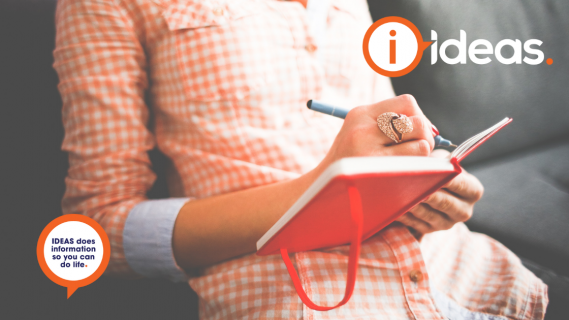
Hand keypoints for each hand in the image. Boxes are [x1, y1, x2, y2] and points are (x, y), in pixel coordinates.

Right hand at [316, 94, 435, 172]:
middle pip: (417, 122)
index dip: (419, 116)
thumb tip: (431, 129)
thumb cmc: (348, 162)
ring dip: (423, 156)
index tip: (415, 132)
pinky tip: (406, 175)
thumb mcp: (359, 133)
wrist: (321, 189)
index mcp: (360, 114)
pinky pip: (415, 166)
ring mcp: (368, 151)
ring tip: (411, 164)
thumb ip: (389, 125)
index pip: (407, 103)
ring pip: (421, 144)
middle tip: (419, 151)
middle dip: (426, 136)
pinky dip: (419, 170)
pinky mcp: (375, 173)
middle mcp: (363, 128)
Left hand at [396, 150, 483, 234]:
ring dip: (414, 205)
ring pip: (429, 215)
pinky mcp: (430, 230)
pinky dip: (405, 215)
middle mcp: (464, 211)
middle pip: (446, 203)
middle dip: (430, 194)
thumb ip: (439, 162)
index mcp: (473, 191)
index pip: (462, 185)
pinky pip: (415, 224)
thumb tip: (428, 163)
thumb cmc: (438, 169)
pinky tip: (395, 207)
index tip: (435, 173)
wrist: (432, 187)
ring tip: (401, 196)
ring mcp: (447, 223)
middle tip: (415, 187)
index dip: (448, 179)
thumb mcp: (443, 162)